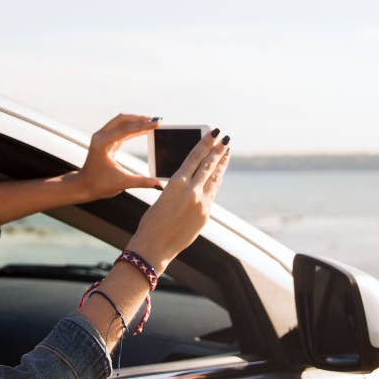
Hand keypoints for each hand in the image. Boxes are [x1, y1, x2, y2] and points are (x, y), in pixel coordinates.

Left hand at [73, 113, 162, 200]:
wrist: (84, 186)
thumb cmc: (99, 185)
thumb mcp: (122, 183)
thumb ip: (142, 182)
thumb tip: (160, 185)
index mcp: (102, 143)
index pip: (126, 130)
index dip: (143, 126)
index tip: (157, 123)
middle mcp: (100, 136)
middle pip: (122, 119)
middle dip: (140, 119)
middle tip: (156, 121)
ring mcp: (102, 137)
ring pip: (121, 122)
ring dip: (136, 121)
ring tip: (152, 123)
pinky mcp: (105, 140)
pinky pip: (121, 129)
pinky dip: (133, 129)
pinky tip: (144, 130)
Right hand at [128, 129, 229, 273]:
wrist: (155, 245)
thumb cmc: (152, 221)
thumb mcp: (163, 197)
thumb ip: (180, 187)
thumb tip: (193, 181)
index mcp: (176, 183)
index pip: (195, 157)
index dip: (206, 143)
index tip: (214, 133)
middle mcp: (191, 191)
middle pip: (209, 166)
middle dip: (218, 151)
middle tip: (225, 139)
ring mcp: (201, 203)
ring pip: (214, 179)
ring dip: (221, 165)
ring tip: (226, 153)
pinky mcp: (205, 215)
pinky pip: (212, 194)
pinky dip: (215, 183)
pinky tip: (218, 176)